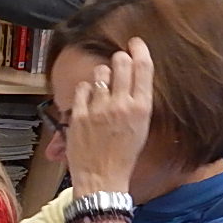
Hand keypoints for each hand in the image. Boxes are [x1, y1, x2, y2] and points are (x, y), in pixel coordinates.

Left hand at [67, 37, 154, 198]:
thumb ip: (137, 101)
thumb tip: (132, 78)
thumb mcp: (140, 127)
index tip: (135, 43)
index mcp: (141, 107)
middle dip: (119, 59)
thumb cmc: (122, 157)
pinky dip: (84, 90)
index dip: (139, 50)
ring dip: (101, 75)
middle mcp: (121, 104)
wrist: (102, 179)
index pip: (143, 67)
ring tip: (102, 89)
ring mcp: (98, 109)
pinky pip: (82, 88)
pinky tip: (87, 99)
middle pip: (121, 63)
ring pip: (100, 73)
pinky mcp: (79, 115)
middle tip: (117, 62)